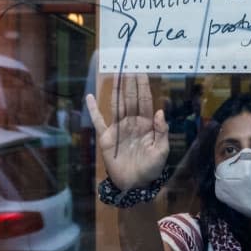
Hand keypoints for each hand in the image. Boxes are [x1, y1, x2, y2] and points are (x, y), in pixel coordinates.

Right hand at [86, 73, 168, 190]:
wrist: (134, 185)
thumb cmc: (151, 168)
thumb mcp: (161, 151)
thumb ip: (161, 131)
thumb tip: (159, 111)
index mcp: (146, 124)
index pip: (145, 101)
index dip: (143, 87)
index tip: (142, 72)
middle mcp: (132, 122)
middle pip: (131, 99)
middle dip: (130, 83)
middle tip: (129, 65)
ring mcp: (119, 128)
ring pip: (117, 105)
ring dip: (116, 90)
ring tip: (115, 74)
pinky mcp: (106, 137)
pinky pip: (99, 121)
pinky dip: (93, 109)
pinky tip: (89, 96)